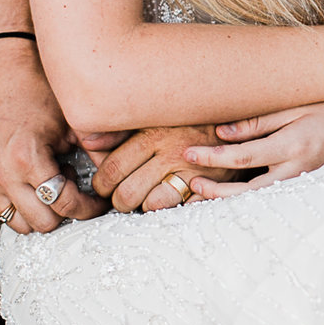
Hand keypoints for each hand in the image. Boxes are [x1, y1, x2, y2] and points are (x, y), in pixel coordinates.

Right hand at [0, 38, 108, 232]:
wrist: (1, 71)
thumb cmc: (37, 91)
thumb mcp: (73, 123)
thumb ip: (96, 155)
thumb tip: (114, 180)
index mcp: (27, 158)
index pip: (65, 205)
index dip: (88, 208)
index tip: (98, 202)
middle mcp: (0, 172)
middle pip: (43, 223)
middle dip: (64, 212)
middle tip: (75, 191)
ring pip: (18, 223)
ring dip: (39, 211)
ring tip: (50, 183)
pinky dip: (18, 204)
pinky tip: (31, 179)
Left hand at [93, 126, 237, 211]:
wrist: (235, 116)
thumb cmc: (186, 118)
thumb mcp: (153, 115)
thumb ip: (120, 129)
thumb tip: (87, 142)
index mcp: (151, 134)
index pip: (113, 168)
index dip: (101, 183)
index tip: (102, 185)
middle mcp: (169, 153)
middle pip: (127, 192)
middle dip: (117, 201)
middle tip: (117, 197)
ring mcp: (190, 171)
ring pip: (149, 204)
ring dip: (140, 207)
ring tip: (138, 201)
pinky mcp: (207, 184)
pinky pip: (178, 209)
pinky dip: (164, 209)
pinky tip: (161, 201)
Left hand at [181, 94, 323, 197]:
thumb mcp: (295, 106)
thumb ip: (258, 121)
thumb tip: (221, 133)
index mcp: (293, 146)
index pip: (243, 158)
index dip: (212, 158)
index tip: (187, 155)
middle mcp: (297, 170)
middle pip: (247, 192)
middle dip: (215, 191)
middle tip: (189, 183)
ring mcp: (303, 182)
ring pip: (259, 201)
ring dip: (229, 201)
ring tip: (201, 195)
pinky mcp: (306, 186)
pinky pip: (272, 196)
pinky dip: (248, 199)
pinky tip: (229, 196)